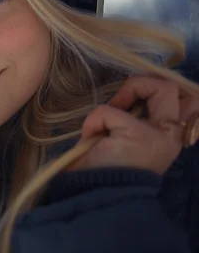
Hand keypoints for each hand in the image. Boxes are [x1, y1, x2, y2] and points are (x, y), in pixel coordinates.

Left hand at [68, 76, 197, 174]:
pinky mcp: (140, 137)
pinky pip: (110, 110)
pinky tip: (91, 137)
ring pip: (161, 86)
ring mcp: (161, 136)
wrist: (95, 197)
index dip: (156, 88)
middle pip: (174, 86)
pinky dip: (95, 119)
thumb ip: (135, 116)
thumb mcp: (124, 137)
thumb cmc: (104, 168)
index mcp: (171, 137)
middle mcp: (173, 136)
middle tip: (121, 102)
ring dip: (130, 89)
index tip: (128, 103)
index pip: (188, 98)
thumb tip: (128, 92)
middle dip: (143, 82)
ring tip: (112, 112)